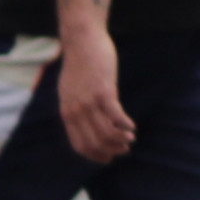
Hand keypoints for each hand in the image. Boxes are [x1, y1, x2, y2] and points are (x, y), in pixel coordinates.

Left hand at [54, 46, 137, 165]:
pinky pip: (116, 117)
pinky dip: (126, 125)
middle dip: (111, 151)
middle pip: (94, 143)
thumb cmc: (79, 63)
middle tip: (124, 150)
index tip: (108, 158)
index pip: (79, 145)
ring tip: (130, 139)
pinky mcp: (103, 92)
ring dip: (120, 140)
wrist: (81, 40)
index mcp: (67, 112)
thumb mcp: (70, 90)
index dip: (95, 155)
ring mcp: (89, 102)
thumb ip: (74, 106)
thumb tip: (83, 120)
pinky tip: (132, 126)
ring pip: (106, 133)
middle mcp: (76, 111)